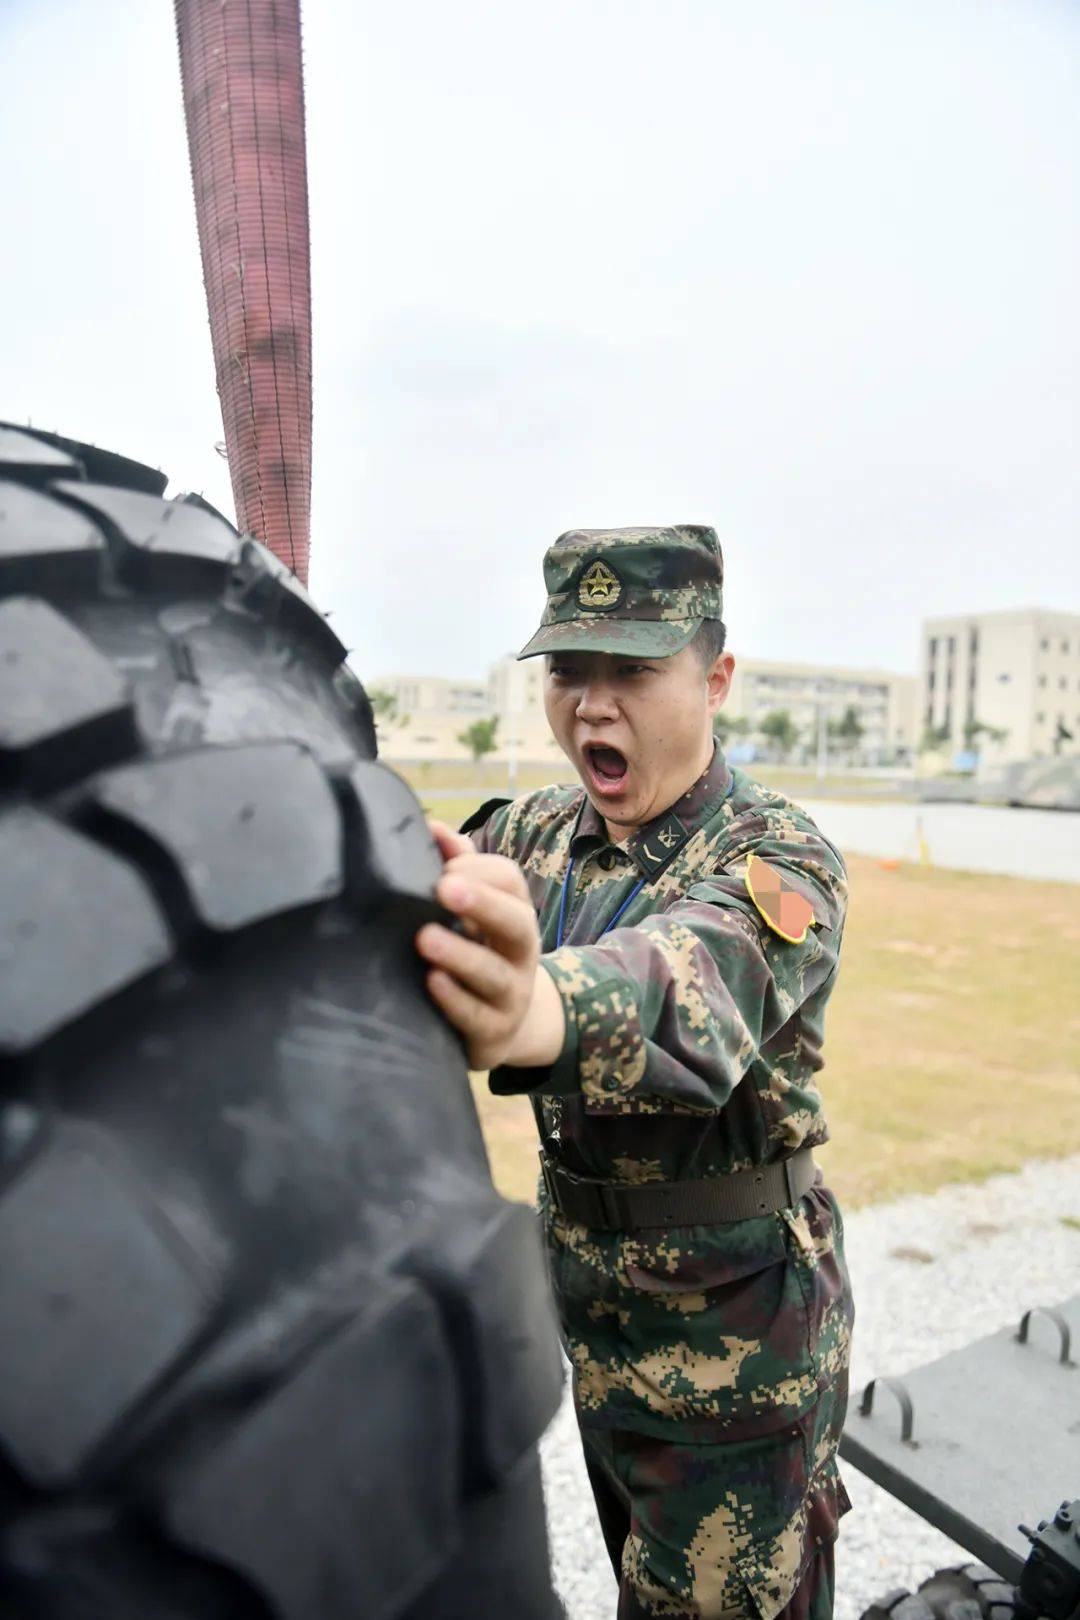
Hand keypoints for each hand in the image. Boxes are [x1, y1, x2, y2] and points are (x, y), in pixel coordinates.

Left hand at [417, 822, 543, 1069]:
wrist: (501, 1027)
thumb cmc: (476, 952)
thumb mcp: (471, 911)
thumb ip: (455, 867)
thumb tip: (431, 826)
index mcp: (514, 913)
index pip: (509, 881)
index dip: (479, 870)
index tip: (444, 868)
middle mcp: (521, 951)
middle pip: (515, 922)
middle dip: (482, 904)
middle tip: (444, 887)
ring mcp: (512, 994)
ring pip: (493, 973)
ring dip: (460, 954)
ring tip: (425, 939)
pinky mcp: (494, 1033)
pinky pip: (477, 1017)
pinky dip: (454, 1000)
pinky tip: (431, 983)